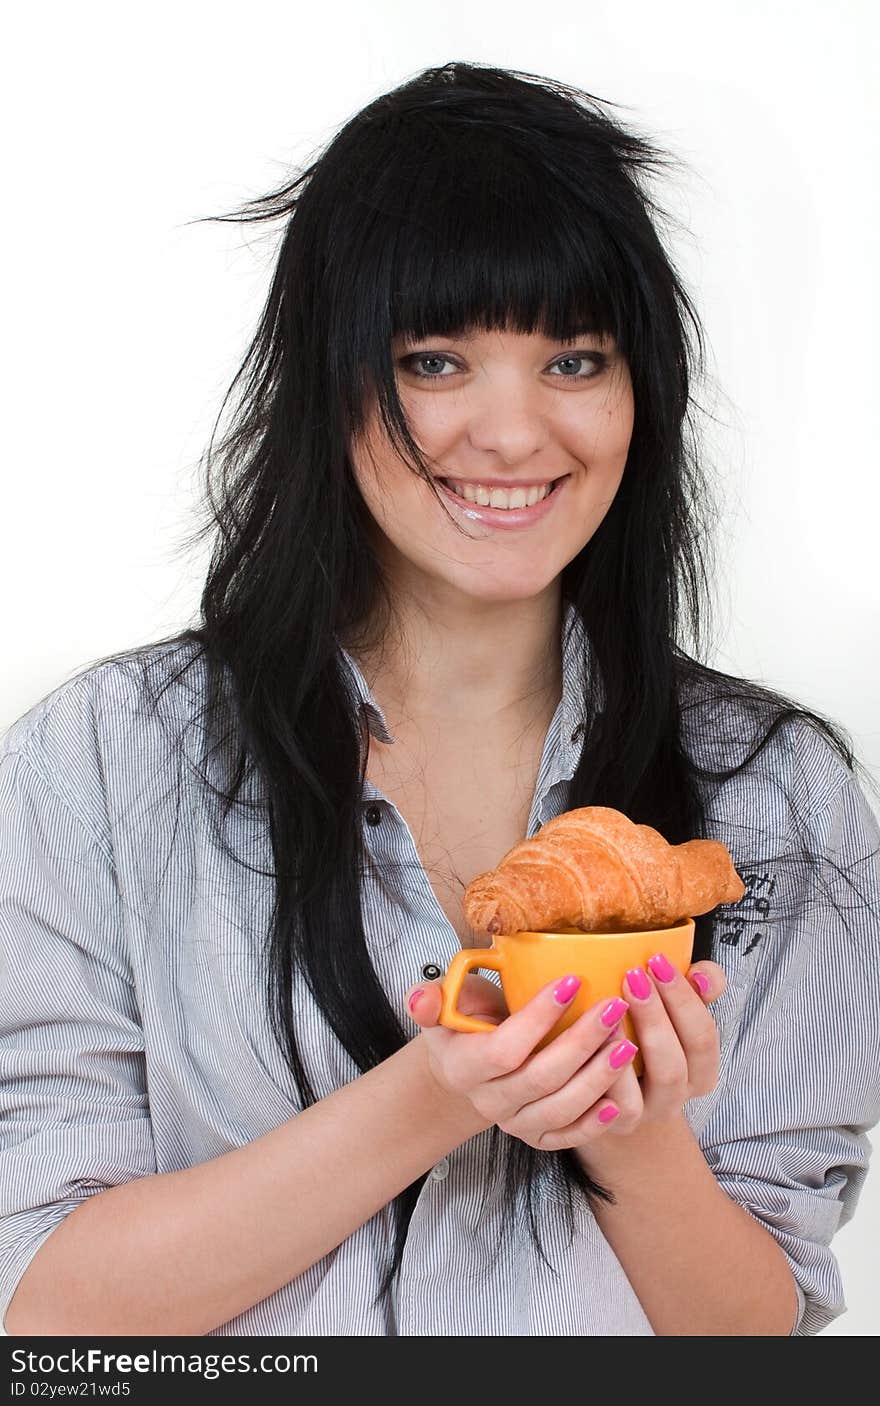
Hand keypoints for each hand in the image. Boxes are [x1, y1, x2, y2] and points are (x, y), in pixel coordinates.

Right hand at [404, 972, 637, 1150]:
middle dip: (582, 1041)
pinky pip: (569, 1136)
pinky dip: (596, 1121)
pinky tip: (618, 1097)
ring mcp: (514, 1123)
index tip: (571, 982)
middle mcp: (488, 1101)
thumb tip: (421, 1000)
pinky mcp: (538, 1137)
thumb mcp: (446, 1002)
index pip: (505, 1048)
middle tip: (614, 1006)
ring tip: (626, 1043)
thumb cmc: (466, 1022)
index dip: (539, 1018)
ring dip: (598, 1078)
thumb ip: (433, 998)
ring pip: (560, 1108)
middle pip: (541, 1078)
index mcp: (462, 1066)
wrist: (470, 1066)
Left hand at [600, 954, 725, 1131]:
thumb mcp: (673, 1014)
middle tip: (634, 975)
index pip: (703, 1036)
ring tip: (612, 1006)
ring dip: (632, 1044)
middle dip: (658, 1015)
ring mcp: (647, 1114)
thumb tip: (702, 974)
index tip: (658, 961)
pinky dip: (609, 1073)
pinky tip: (595, 1041)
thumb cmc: (644, 1039)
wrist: (609, 1097)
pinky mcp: (615, 1124)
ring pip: (650, 1087)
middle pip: (676, 1063)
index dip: (685, 998)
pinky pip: (618, 1106)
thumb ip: (696, 991)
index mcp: (700, 1070)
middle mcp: (677, 1096)